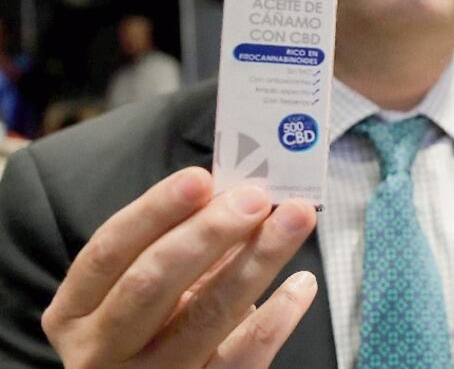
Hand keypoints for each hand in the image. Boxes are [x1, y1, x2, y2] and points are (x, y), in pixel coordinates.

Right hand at [42, 167, 317, 367]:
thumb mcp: (144, 287)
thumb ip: (179, 244)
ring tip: (296, 220)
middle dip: (209, 233)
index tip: (202, 178)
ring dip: (257, 260)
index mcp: (76, 310)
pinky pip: (243, 358)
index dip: (156, 211)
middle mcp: (101, 350)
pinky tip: (302, 283)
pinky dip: (277, 317)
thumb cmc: (150, 327)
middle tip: (256, 198)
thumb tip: (236, 194)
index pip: (109, 251)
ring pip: (206, 317)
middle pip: (153, 282)